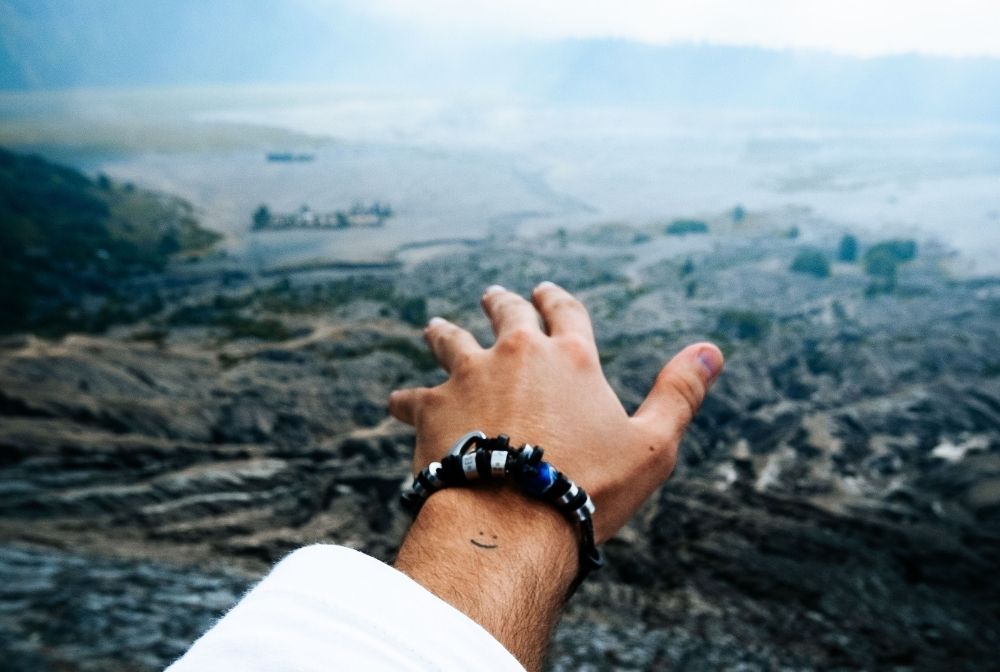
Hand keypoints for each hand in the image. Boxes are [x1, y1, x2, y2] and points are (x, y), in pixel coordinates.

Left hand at [389, 282, 722, 543]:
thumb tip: (713, 349)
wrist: (512, 520)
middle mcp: (517, 353)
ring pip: (450, 340)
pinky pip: (411, 395)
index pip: (565, 311)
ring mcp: (469, 375)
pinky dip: (405, 399)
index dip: (555, 298)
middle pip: (505, 313)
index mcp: (571, 357)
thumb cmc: (589, 488)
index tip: (544, 290)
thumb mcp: (653, 445)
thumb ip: (680, 393)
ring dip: (444, 333)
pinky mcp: (431, 406)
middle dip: (500, 302)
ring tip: (436, 329)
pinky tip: (397, 403)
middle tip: (492, 295)